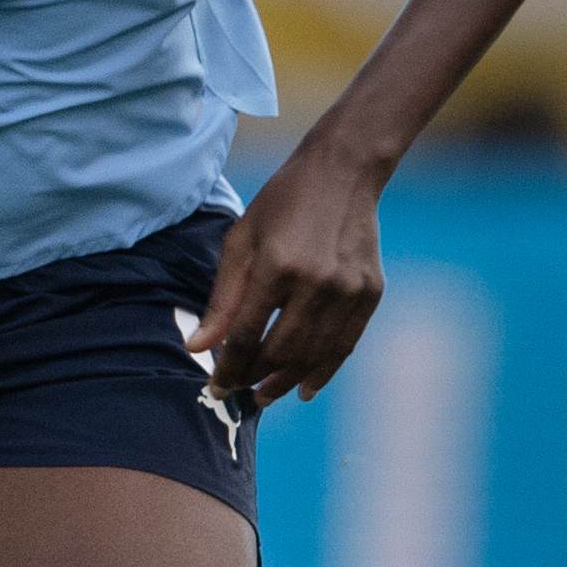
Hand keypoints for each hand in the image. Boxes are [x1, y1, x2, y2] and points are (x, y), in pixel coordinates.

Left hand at [193, 145, 386, 410]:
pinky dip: (324, 370)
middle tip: (239, 392)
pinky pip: (345, 344)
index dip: (228, 368)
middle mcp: (316, 283)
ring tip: (266, 395)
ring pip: (314, 355)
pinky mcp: (370, 293)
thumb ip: (221, 300)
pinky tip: (305, 387)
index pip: (246, 336)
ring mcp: (348, 290)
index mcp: (276, 266)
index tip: (215, 386)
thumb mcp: (241, 241)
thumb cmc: (282, 202)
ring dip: (287, 381)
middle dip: (255, 378)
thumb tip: (196, 347)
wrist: (343, 171)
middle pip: (281, 351)